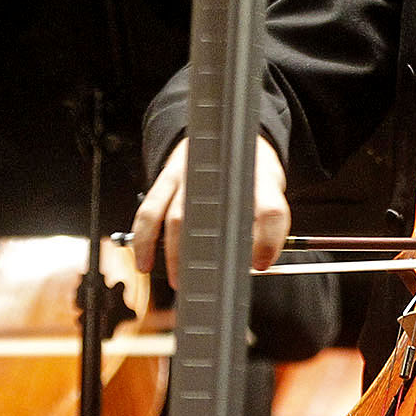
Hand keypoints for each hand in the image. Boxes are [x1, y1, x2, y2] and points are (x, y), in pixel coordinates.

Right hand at [129, 136, 290, 288]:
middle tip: (210, 281)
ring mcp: (189, 172)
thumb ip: (269, 223)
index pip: (268, 209)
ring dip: (175, 254)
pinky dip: (144, 239)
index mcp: (256, 175)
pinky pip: (149, 211)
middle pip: (212, 215)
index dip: (266, 240)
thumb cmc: (249, 169)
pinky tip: (145, 261)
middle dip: (209, 254)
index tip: (260, 264)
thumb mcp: (271, 189)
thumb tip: (259, 261)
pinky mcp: (166, 178)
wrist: (224, 134)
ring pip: (176, 217)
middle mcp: (220, 171)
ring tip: (180, 280)